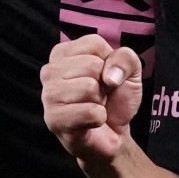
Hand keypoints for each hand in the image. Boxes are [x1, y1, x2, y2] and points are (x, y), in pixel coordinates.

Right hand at [41, 34, 142, 163]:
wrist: (114, 133)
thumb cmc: (115, 98)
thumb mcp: (130, 71)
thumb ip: (126, 58)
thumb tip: (109, 75)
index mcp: (63, 52)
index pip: (94, 44)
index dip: (109, 62)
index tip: (105, 77)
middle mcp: (50, 70)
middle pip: (92, 65)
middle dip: (104, 84)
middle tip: (98, 96)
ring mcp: (48, 95)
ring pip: (89, 87)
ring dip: (100, 102)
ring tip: (93, 106)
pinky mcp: (53, 119)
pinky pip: (89, 112)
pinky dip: (99, 118)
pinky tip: (90, 122)